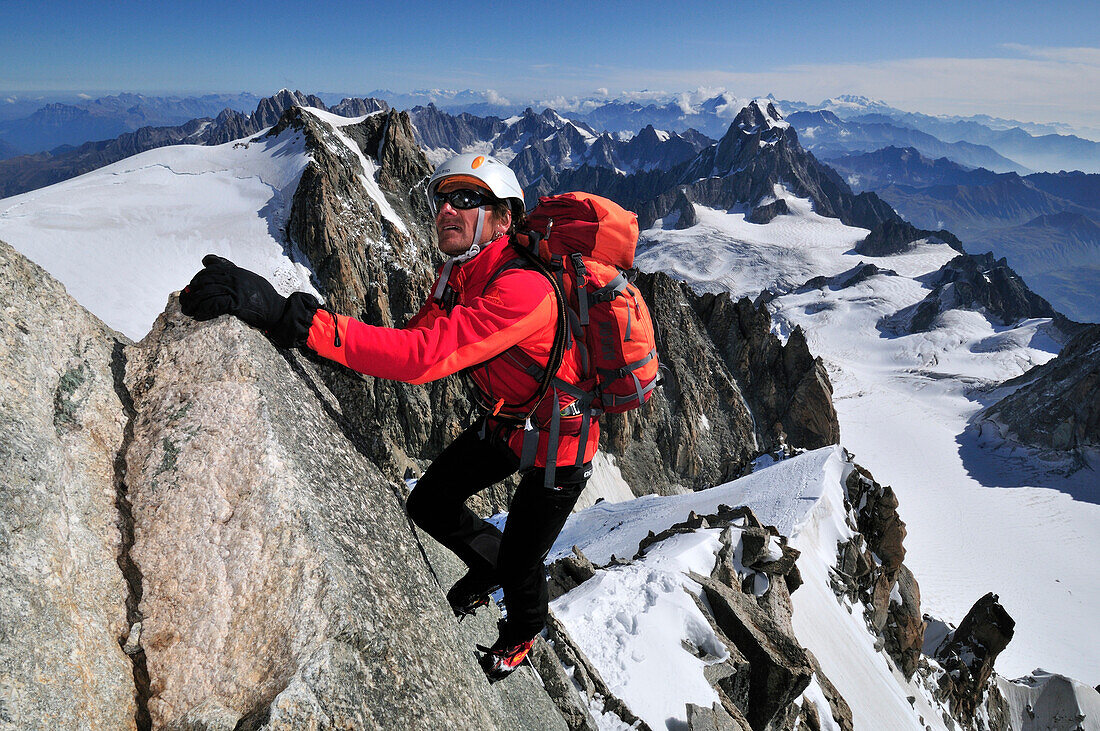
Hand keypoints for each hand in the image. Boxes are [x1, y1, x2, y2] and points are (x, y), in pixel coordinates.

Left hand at [180, 254, 320, 346]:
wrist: (277, 310)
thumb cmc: (263, 295)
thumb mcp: (246, 277)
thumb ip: (228, 269)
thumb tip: (206, 260)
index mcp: (235, 271)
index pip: (210, 269)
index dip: (197, 278)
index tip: (191, 288)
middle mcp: (234, 277)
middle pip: (204, 281)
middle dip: (192, 291)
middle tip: (185, 301)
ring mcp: (235, 290)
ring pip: (206, 293)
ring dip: (194, 303)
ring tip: (188, 310)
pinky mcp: (237, 303)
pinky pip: (214, 305)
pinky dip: (204, 311)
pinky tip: (199, 316)